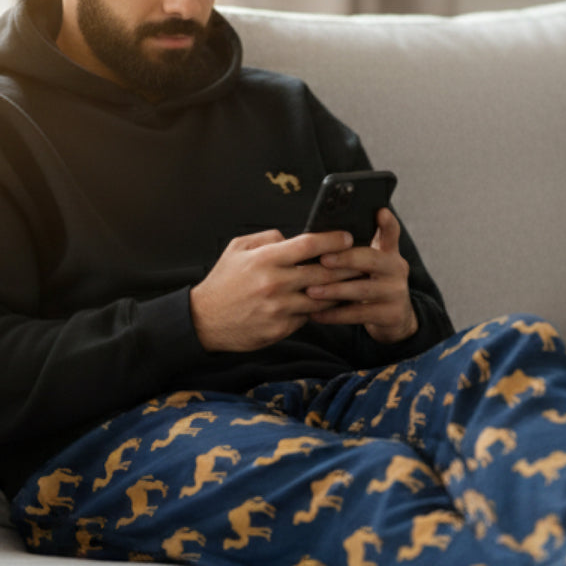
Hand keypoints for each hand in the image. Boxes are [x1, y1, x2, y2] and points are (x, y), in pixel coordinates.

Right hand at [190, 228, 353, 352]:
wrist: (203, 321)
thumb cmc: (223, 282)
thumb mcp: (237, 249)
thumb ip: (268, 238)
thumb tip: (292, 236)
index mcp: (266, 259)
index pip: (309, 245)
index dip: (333, 239)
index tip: (347, 237)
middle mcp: (275, 283)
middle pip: (324, 272)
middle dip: (347, 266)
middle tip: (361, 261)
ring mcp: (279, 308)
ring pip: (322, 298)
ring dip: (339, 291)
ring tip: (352, 283)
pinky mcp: (280, 329)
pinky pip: (308, 317)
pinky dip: (319, 309)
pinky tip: (330, 303)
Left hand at [306, 209, 419, 343]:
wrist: (394, 318)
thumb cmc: (370, 283)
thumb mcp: (369, 264)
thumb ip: (352, 249)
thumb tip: (315, 235)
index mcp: (389, 252)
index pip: (391, 233)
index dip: (387, 223)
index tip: (380, 211)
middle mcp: (396, 269)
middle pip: (372, 259)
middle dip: (346, 259)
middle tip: (323, 259)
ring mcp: (396, 292)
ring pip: (362, 289)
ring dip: (334, 290)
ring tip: (310, 291)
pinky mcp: (391, 314)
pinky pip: (358, 314)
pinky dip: (335, 315)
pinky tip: (315, 314)